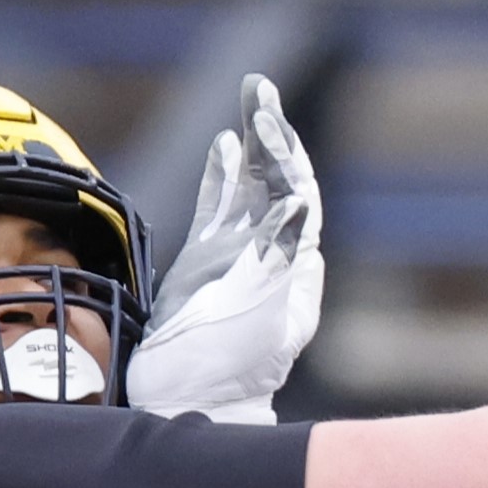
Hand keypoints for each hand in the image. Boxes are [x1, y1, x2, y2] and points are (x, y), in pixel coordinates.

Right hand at [125, 74, 322, 424]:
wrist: (186, 400)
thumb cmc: (229, 365)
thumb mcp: (260, 310)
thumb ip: (277, 256)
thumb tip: (299, 205)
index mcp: (294, 265)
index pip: (300, 196)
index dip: (288, 156)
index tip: (270, 122)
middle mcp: (270, 256)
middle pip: (278, 182)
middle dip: (272, 135)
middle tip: (260, 88)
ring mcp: (237, 257)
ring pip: (249, 188)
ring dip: (251, 146)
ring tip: (250, 101)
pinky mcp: (204, 264)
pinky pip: (218, 208)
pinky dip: (221, 175)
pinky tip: (225, 144)